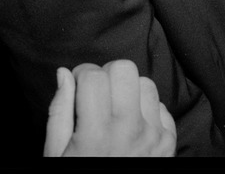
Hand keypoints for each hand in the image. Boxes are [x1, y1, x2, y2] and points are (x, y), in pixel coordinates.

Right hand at [44, 60, 175, 156]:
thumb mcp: (56, 154)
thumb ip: (60, 112)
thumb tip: (65, 74)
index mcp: (96, 132)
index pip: (94, 76)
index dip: (82, 73)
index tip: (78, 83)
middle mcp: (129, 129)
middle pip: (125, 70)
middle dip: (108, 74)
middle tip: (97, 92)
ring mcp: (153, 134)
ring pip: (146, 83)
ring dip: (129, 90)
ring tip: (115, 110)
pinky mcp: (168, 141)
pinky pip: (161, 106)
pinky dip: (146, 110)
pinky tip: (132, 126)